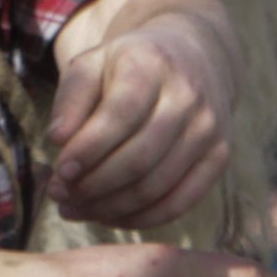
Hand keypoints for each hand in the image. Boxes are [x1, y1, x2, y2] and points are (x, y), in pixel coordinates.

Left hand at [46, 0, 237, 228]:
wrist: (195, 58)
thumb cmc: (130, 66)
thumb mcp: (93, 64)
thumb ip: (71, 99)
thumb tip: (57, 139)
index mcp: (152, 65)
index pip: (120, 115)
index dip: (87, 149)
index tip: (59, 170)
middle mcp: (188, 97)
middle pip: (138, 159)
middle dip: (92, 186)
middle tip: (59, 195)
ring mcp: (208, 130)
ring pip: (155, 187)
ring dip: (109, 207)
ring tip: (74, 208)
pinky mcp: (219, 158)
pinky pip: (178, 203)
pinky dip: (139, 218)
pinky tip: (106, 216)